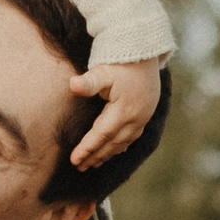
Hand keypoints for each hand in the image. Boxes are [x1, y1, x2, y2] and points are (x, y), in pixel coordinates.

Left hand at [66, 59, 162, 176]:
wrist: (146, 52)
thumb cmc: (121, 62)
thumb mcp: (103, 70)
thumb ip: (89, 82)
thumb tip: (72, 85)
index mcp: (124, 110)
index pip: (101, 135)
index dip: (87, 148)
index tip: (74, 160)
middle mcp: (136, 118)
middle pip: (112, 143)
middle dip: (95, 156)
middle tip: (79, 167)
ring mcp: (143, 118)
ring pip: (123, 143)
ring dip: (107, 154)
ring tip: (93, 164)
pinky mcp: (146, 115)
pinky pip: (132, 137)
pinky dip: (120, 146)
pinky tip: (113, 151)